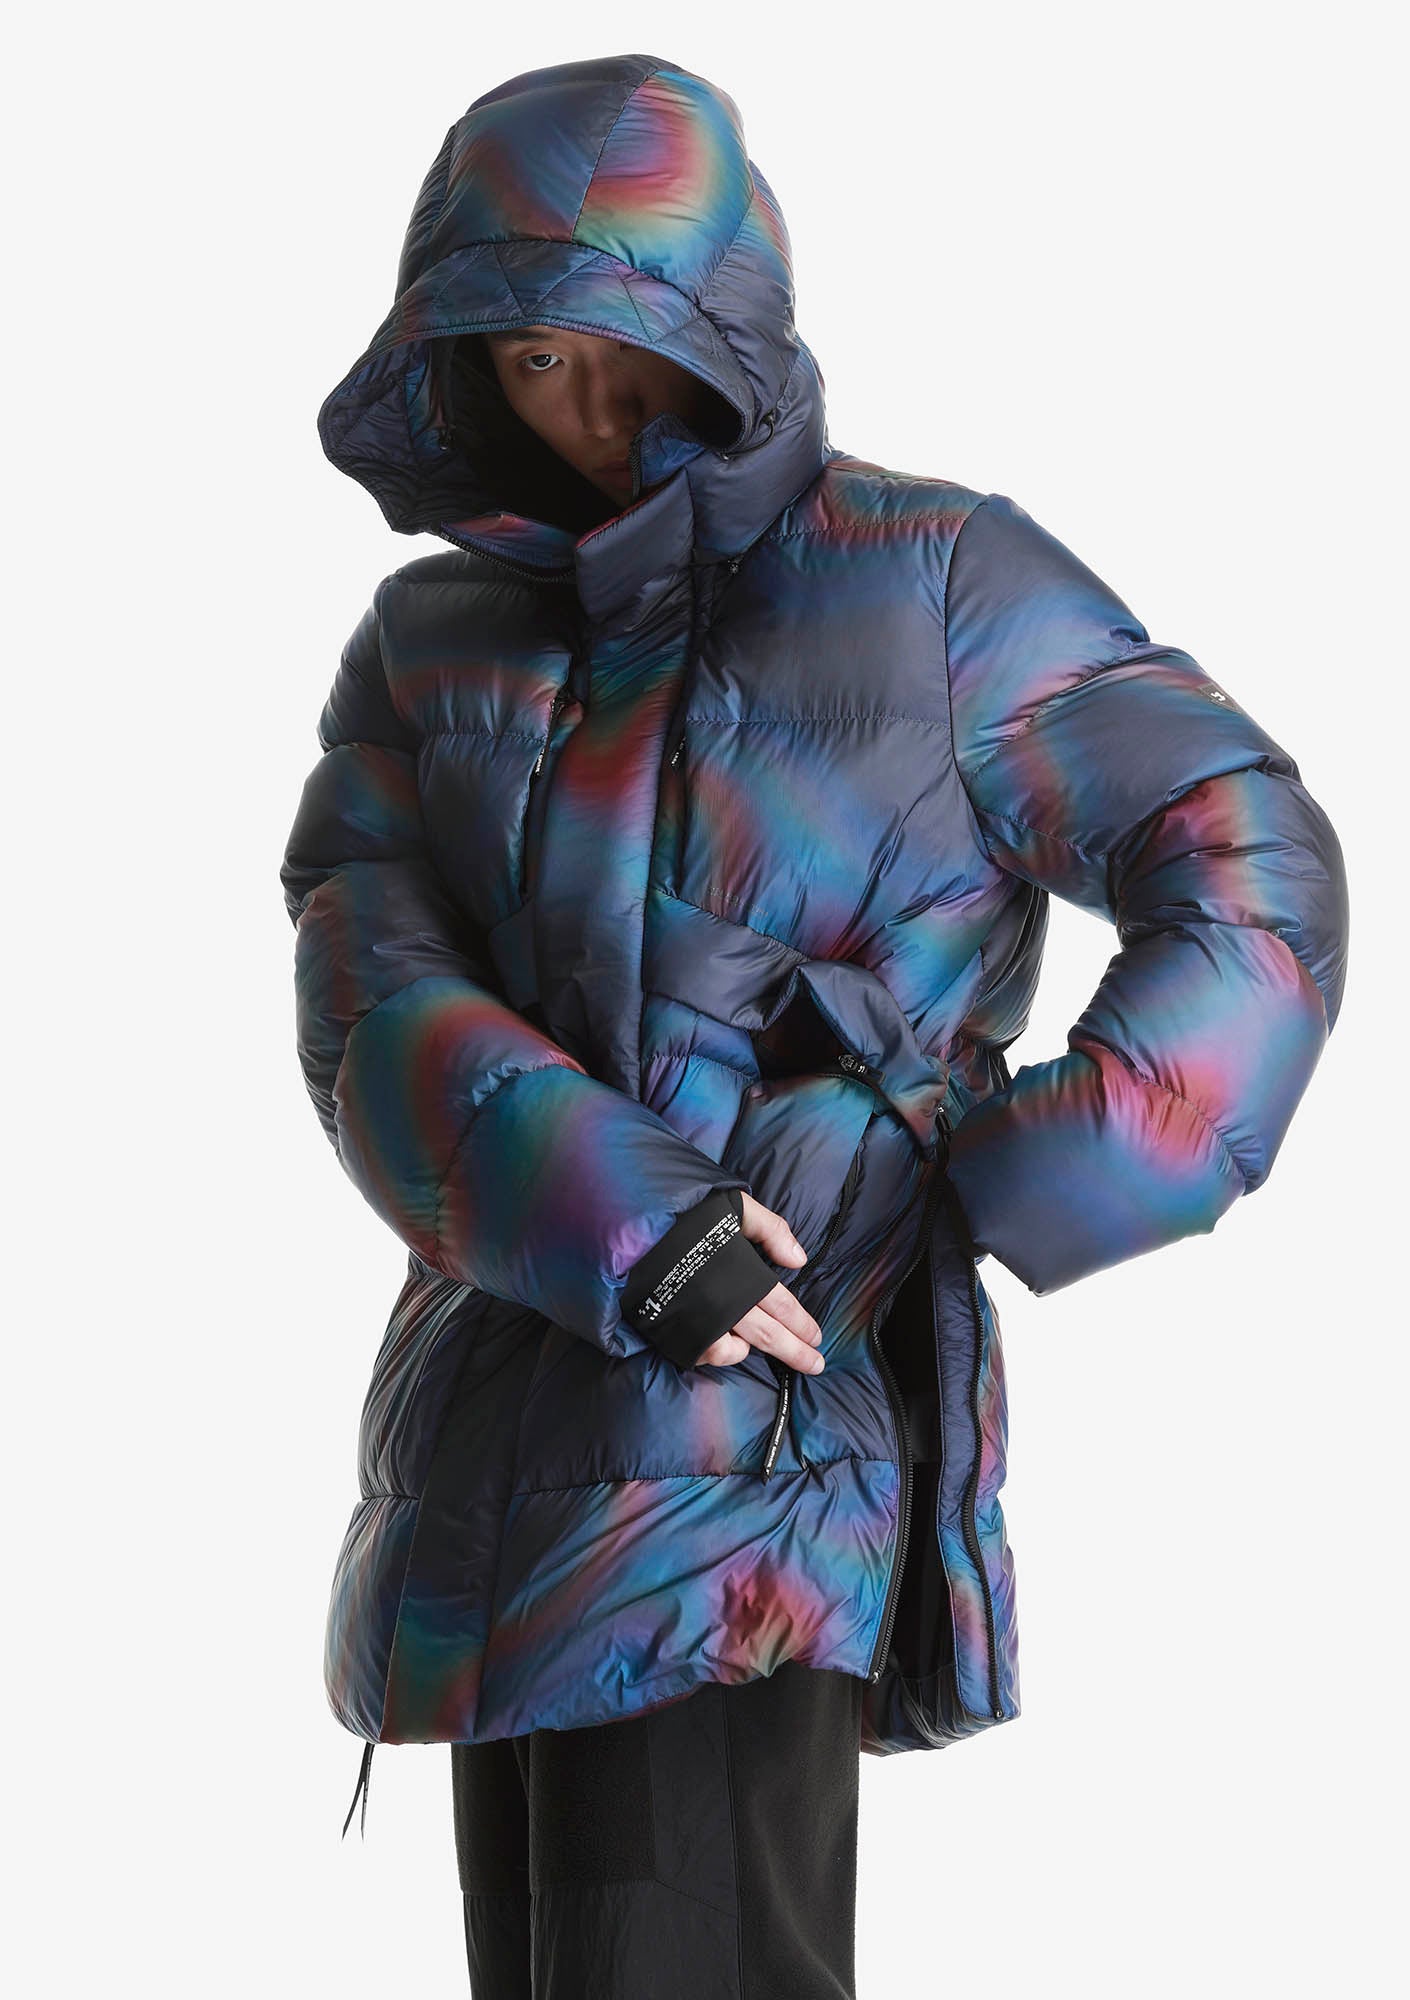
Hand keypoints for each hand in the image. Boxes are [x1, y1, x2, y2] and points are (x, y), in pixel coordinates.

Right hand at [694, 1192, 825, 1373]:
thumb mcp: (734, 1207)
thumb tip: (798, 1259)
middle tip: (815, 1365)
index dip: (803, 1324)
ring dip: (761, 1354)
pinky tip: (733, 1347)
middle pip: (769, 1335)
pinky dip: (723, 1354)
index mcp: (742, 1273)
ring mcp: (700, 1320)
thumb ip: (770, 1229)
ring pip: (739, 1350)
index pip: (783, 1306)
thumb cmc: (684, 1214)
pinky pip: (706, 1353)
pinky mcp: (676, 1330)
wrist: (629, 1228)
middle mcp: (724, 1302)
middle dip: (796, 1352)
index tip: (817, 1337)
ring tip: (777, 1354)